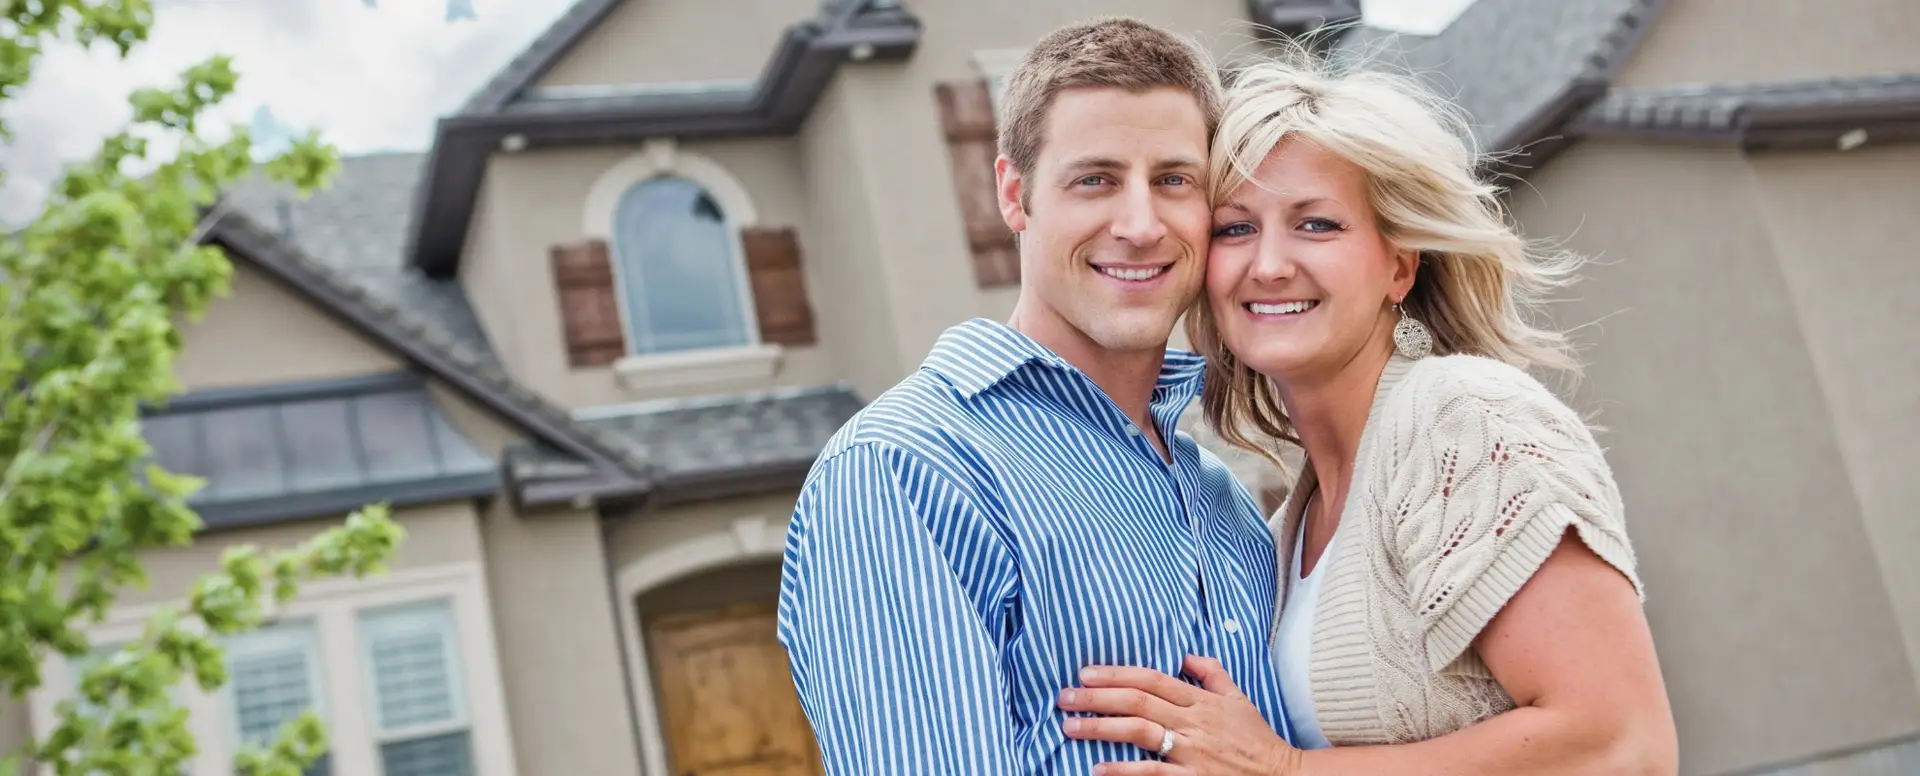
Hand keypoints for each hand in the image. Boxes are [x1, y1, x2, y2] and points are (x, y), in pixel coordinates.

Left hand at [1059, 654, 1304, 774]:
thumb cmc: (1257, 738)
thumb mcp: (1238, 699)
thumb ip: (1211, 673)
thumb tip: (1185, 654)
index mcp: (1201, 700)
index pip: (1151, 679)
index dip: (1116, 673)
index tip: (1086, 673)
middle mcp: (1193, 722)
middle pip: (1138, 702)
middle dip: (1097, 698)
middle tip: (1064, 697)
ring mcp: (1192, 752)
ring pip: (1139, 733)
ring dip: (1100, 729)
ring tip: (1070, 727)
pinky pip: (1152, 774)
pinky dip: (1123, 772)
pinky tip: (1097, 769)